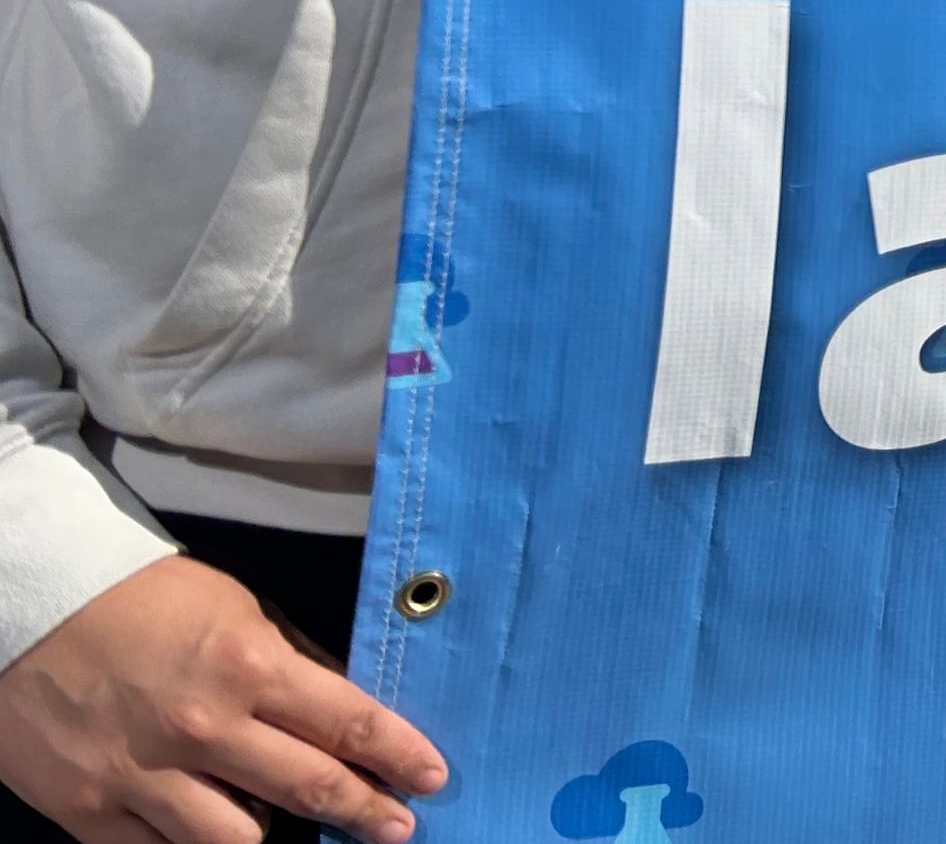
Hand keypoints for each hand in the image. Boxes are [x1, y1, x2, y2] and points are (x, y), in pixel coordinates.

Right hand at [0, 556, 444, 843]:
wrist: (30, 606)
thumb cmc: (142, 599)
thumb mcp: (237, 611)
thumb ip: (291, 663)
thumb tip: (344, 708)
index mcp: (250, 668)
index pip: (350, 723)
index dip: (400, 755)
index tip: (433, 776)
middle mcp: (205, 729)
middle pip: (310, 788)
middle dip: (366, 811)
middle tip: (401, 827)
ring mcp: (144, 777)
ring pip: (238, 842)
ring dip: (281, 840)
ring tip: (303, 835)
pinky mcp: (91, 812)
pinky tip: (219, 837)